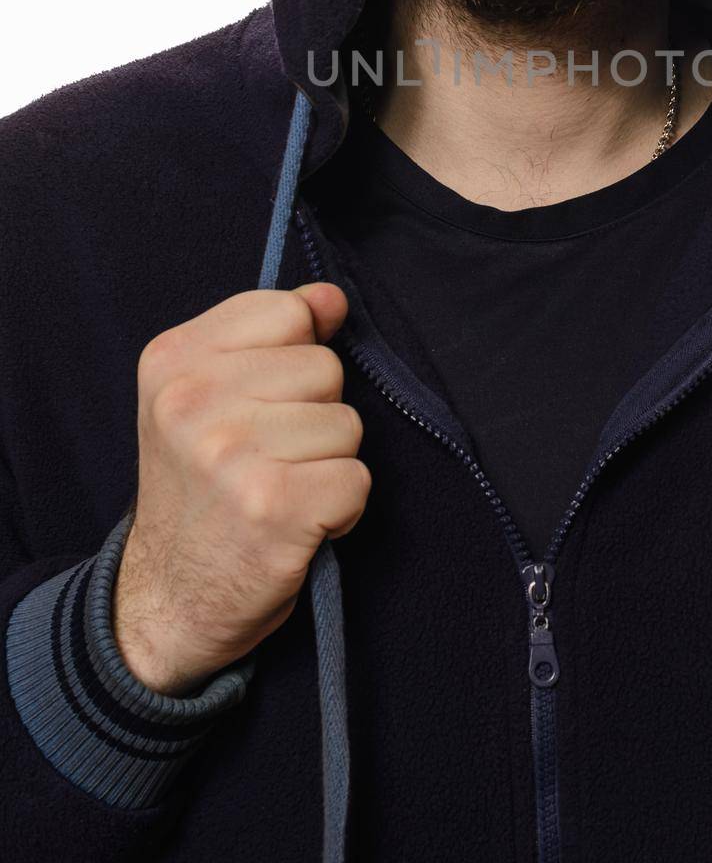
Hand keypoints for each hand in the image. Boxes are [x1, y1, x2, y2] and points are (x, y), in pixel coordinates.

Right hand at [114, 283, 369, 693]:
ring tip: (280, 491)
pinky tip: (297, 524)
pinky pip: (358, 480)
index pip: (290, 313)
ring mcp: (230, 454)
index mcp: (173, 359)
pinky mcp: (273, 508)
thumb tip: (331, 297)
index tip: (258, 404)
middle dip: (314, 414)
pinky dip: (341, 510)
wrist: (167, 600)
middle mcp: (191, 400)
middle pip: (325, 368)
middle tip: (266, 460)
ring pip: (348, 424)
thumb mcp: (210, 396)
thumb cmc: (199, 490)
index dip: (293, 359)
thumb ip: (272, 336)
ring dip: (329, 464)